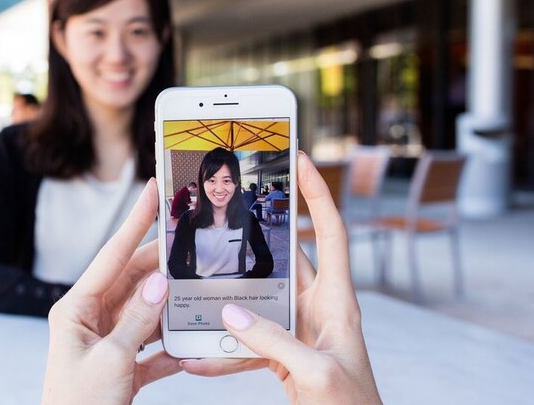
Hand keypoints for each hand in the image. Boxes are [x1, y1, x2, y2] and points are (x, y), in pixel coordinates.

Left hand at [42, 180, 179, 403]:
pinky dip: (170, 347)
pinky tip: (193, 344)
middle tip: (193, 242)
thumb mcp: (111, 361)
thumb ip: (137, 319)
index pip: (111, 256)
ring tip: (201, 287)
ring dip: (171, 307)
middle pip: (132, 282)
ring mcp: (105, 343)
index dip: (135, 222)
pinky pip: (150, 348)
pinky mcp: (121, 368)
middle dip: (163, 264)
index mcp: (74, 310)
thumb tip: (159, 282)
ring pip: (145, 313)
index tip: (153, 192)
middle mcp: (88, 320)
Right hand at [181, 152, 382, 404]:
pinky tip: (198, 359)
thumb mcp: (317, 374)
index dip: (317, 195)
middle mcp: (319, 310)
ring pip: (260, 300)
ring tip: (196, 284)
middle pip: (286, 258)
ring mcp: (301, 332)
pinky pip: (249, 344)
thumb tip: (229, 313)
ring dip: (229, 299)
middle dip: (256, 236)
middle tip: (228, 208)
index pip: (330, 233)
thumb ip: (274, 342)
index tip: (299, 160)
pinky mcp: (285, 357)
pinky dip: (224, 352)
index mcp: (337, 303)